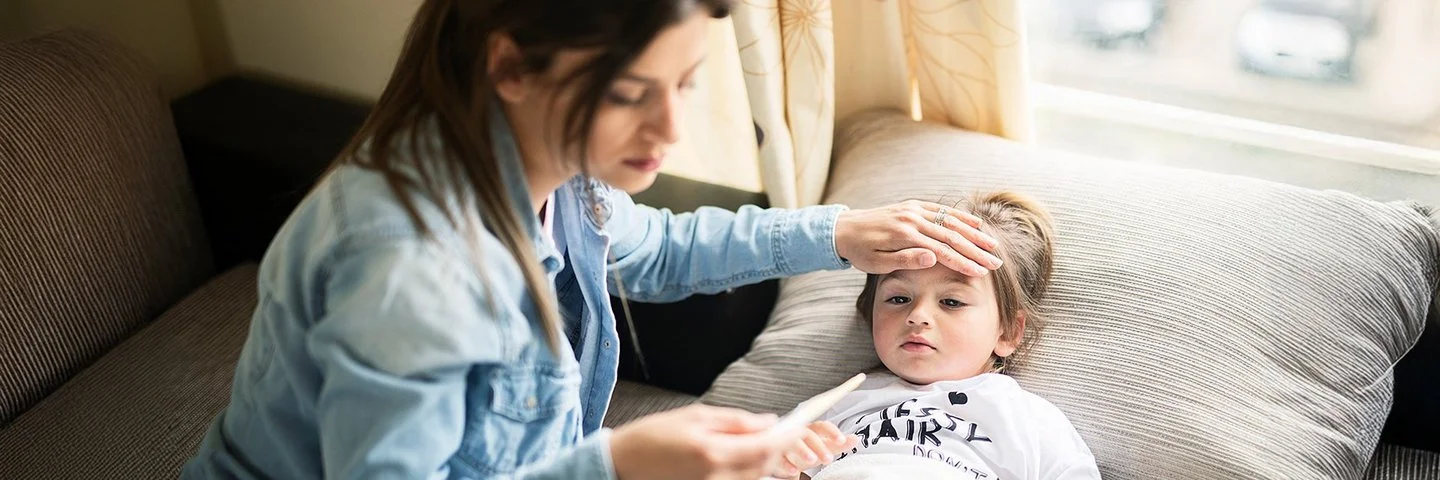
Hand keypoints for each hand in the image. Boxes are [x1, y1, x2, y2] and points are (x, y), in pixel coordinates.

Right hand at [610, 405, 795, 479]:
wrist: (622, 465)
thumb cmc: (653, 437)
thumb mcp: (695, 417)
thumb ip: (736, 421)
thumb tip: (769, 422)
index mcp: (713, 452)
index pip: (766, 447)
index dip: (788, 438)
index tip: (798, 429)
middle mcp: (715, 478)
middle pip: (764, 467)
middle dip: (779, 451)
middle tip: (783, 435)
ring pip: (754, 479)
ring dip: (764, 464)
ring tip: (762, 448)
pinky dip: (748, 475)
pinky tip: (744, 462)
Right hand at [769, 421, 858, 478]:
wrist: (783, 453)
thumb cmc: (805, 448)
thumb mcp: (822, 447)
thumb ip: (837, 444)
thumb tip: (856, 439)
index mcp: (811, 429)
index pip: (822, 426)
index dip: (832, 432)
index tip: (842, 440)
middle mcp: (798, 433)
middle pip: (808, 434)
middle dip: (818, 446)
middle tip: (828, 458)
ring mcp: (785, 442)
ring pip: (792, 443)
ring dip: (803, 451)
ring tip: (812, 460)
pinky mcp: (775, 453)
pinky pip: (779, 457)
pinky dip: (786, 464)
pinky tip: (793, 470)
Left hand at [835, 200, 1002, 274]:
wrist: (843, 228)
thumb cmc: (860, 251)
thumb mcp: (877, 262)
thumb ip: (905, 259)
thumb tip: (933, 258)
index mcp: (904, 236)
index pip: (942, 251)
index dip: (963, 262)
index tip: (981, 273)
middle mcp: (912, 219)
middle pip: (952, 235)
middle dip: (976, 250)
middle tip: (997, 263)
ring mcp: (914, 210)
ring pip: (951, 221)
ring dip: (974, 233)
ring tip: (993, 246)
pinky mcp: (913, 206)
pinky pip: (941, 210)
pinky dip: (960, 216)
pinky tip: (976, 223)